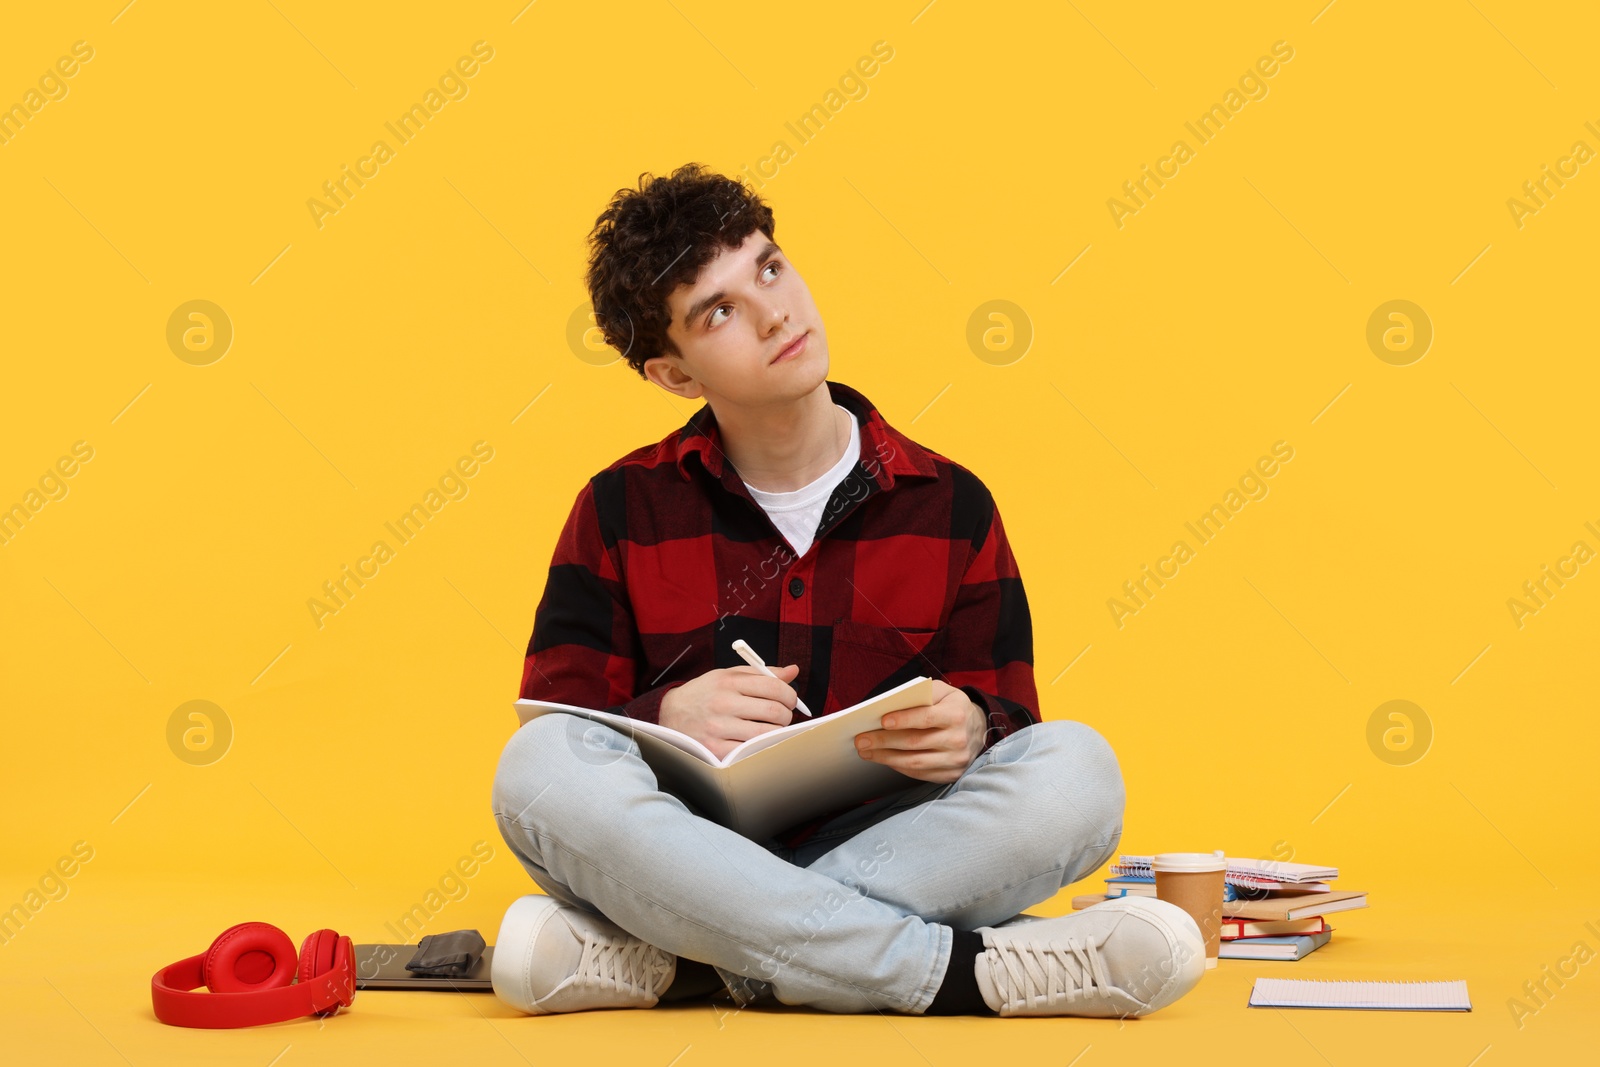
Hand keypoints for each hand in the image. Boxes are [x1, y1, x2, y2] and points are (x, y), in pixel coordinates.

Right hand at [659, 664, 799, 760]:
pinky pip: (751, 750)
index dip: (789, 694)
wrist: (670, 714)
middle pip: (774, 711)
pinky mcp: (716, 750)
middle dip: (786, 714)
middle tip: (783, 716)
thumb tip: (792, 671)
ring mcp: (719, 728)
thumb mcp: (727, 676)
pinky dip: (760, 746)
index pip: (773, 686)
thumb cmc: (705, 694)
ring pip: (766, 733)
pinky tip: (757, 741)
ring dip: (776, 732)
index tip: (790, 699)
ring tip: (771, 728)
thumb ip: (760, 674)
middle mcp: (723, 703)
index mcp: (728, 682)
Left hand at [852, 680, 984, 783]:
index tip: (882, 720)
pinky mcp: (951, 775)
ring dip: (886, 758)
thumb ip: (921, 694)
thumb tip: (890, 705)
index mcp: (956, 714)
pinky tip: (884, 759)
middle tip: (861, 740)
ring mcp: (956, 760)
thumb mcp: (943, 692)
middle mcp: (958, 739)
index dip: (904, 719)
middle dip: (884, 741)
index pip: (926, 718)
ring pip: (915, 762)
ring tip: (866, 752)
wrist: (978, 729)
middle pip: (915, 742)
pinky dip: (898, 767)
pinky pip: (920, 773)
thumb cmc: (952, 706)